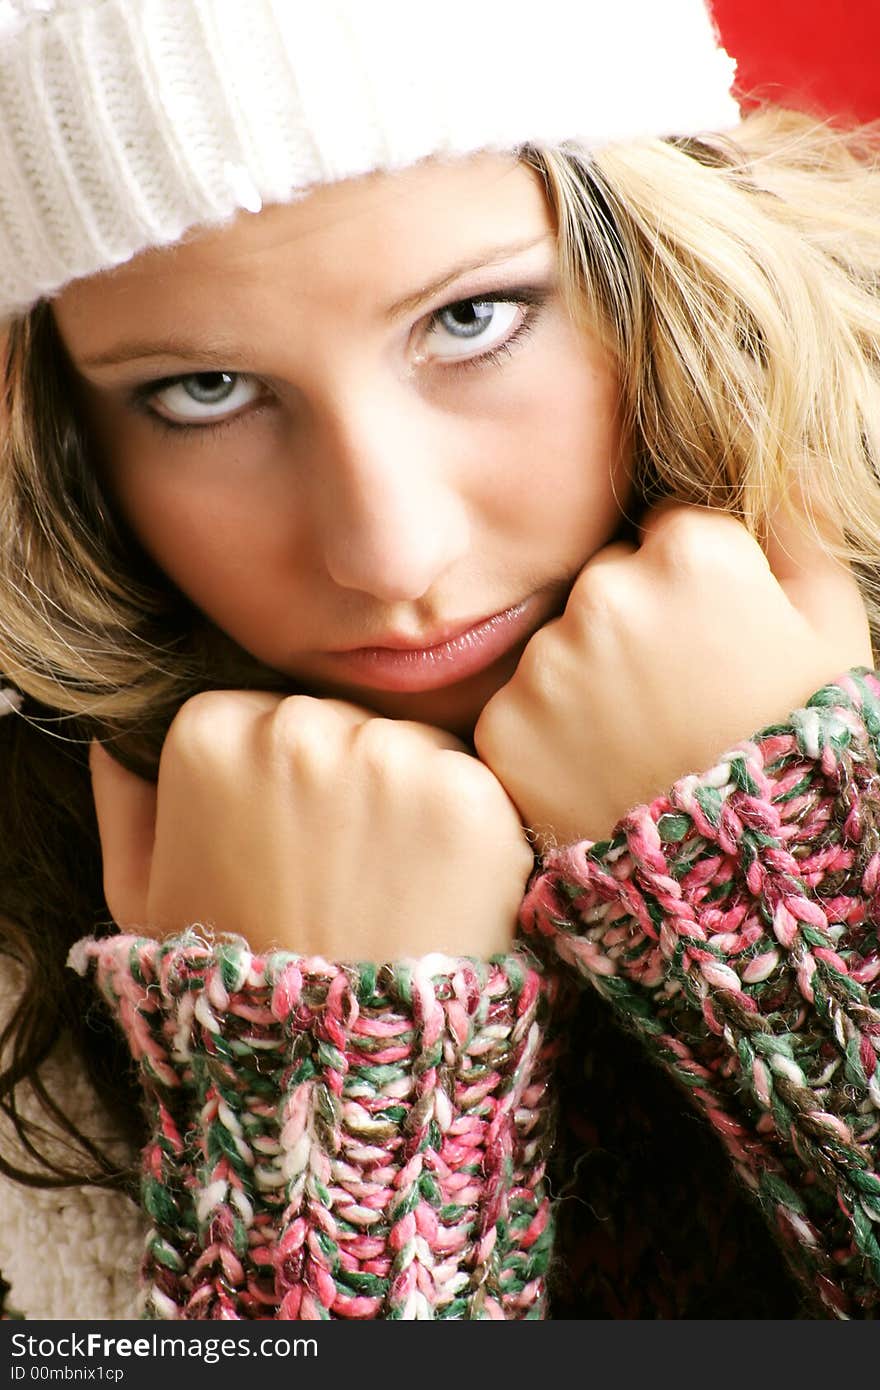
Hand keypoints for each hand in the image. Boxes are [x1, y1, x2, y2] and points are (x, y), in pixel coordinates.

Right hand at [90, 692, 533, 957]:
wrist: (335, 1073)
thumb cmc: (231, 984)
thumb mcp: (141, 900)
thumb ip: (126, 803)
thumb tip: (115, 737)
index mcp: (209, 732)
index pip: (263, 717)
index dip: (279, 786)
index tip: (283, 848)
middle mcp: (295, 726)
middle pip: (340, 721)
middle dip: (346, 782)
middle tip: (342, 877)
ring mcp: (385, 755)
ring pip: (410, 745)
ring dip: (409, 800)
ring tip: (388, 891)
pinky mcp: (465, 792)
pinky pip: (472, 781)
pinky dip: (466, 831)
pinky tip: (439, 894)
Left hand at [474, 502, 873, 848]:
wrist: (744, 881)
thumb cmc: (801, 747)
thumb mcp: (833, 634)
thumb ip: (802, 534)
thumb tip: (784, 466)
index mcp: (690, 552)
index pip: (668, 536)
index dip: (694, 592)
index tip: (712, 644)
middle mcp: (604, 590)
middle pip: (604, 585)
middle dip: (630, 628)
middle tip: (673, 701)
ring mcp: (546, 661)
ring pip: (557, 647)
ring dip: (585, 681)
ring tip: (638, 745)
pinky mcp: (503, 727)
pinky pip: (520, 709)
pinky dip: (547, 737)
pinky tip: (596, 773)